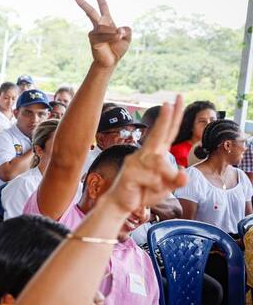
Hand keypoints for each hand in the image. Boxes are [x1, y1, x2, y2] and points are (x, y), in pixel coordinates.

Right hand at [74, 0, 130, 68]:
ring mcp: (94, 32)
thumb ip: (127, 30)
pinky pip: (104, 35)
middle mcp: (98, 25)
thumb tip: (119, 28)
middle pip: (90, 12)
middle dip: (82, 3)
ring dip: (114, 34)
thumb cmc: (118, 49)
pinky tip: (115, 39)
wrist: (110, 61)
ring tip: (118, 38)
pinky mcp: (93, 40)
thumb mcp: (128, 37)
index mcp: (107, 22)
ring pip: (105, 28)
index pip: (103, 7)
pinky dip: (112, 37)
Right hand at [104, 95, 186, 212]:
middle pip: (157, 134)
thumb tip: (184, 173)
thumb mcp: (166, 188)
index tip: (175, 99)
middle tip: (169, 102)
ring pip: (159, 164)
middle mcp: (144, 154)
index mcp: (155, 154)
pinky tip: (144, 189)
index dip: (172, 117)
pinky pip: (151, 178)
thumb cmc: (143, 192)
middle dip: (165, 119)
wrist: (120, 204)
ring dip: (163, 179)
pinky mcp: (129, 173)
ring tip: (155, 188)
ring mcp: (135, 162)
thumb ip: (176, 180)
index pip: (166, 132)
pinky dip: (154, 187)